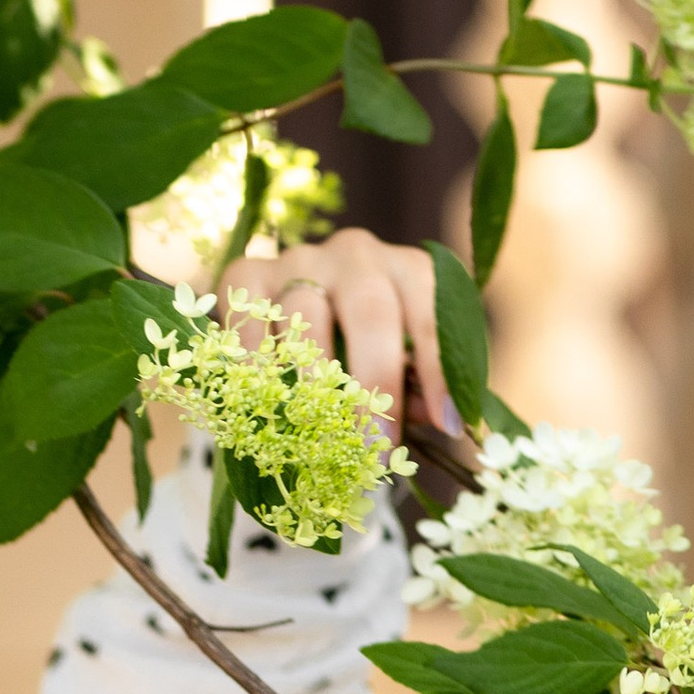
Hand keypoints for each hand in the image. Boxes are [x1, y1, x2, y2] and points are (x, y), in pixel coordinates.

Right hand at [218, 229, 456, 450]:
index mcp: (407, 270)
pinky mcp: (248, 272)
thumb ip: (419, 383)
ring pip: (306, 314)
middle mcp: (356, 255)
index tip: (445, 422)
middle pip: (370, 309)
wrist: (295, 299)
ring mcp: (299, 260)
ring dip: (313, 379)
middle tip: (376, 438)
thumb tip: (437, 420)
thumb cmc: (365, 340)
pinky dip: (256, 359)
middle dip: (375, 379)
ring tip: (318, 429)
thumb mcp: (402, 356)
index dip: (439, 371)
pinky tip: (263, 398)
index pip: (431, 315)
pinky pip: (249, 312)